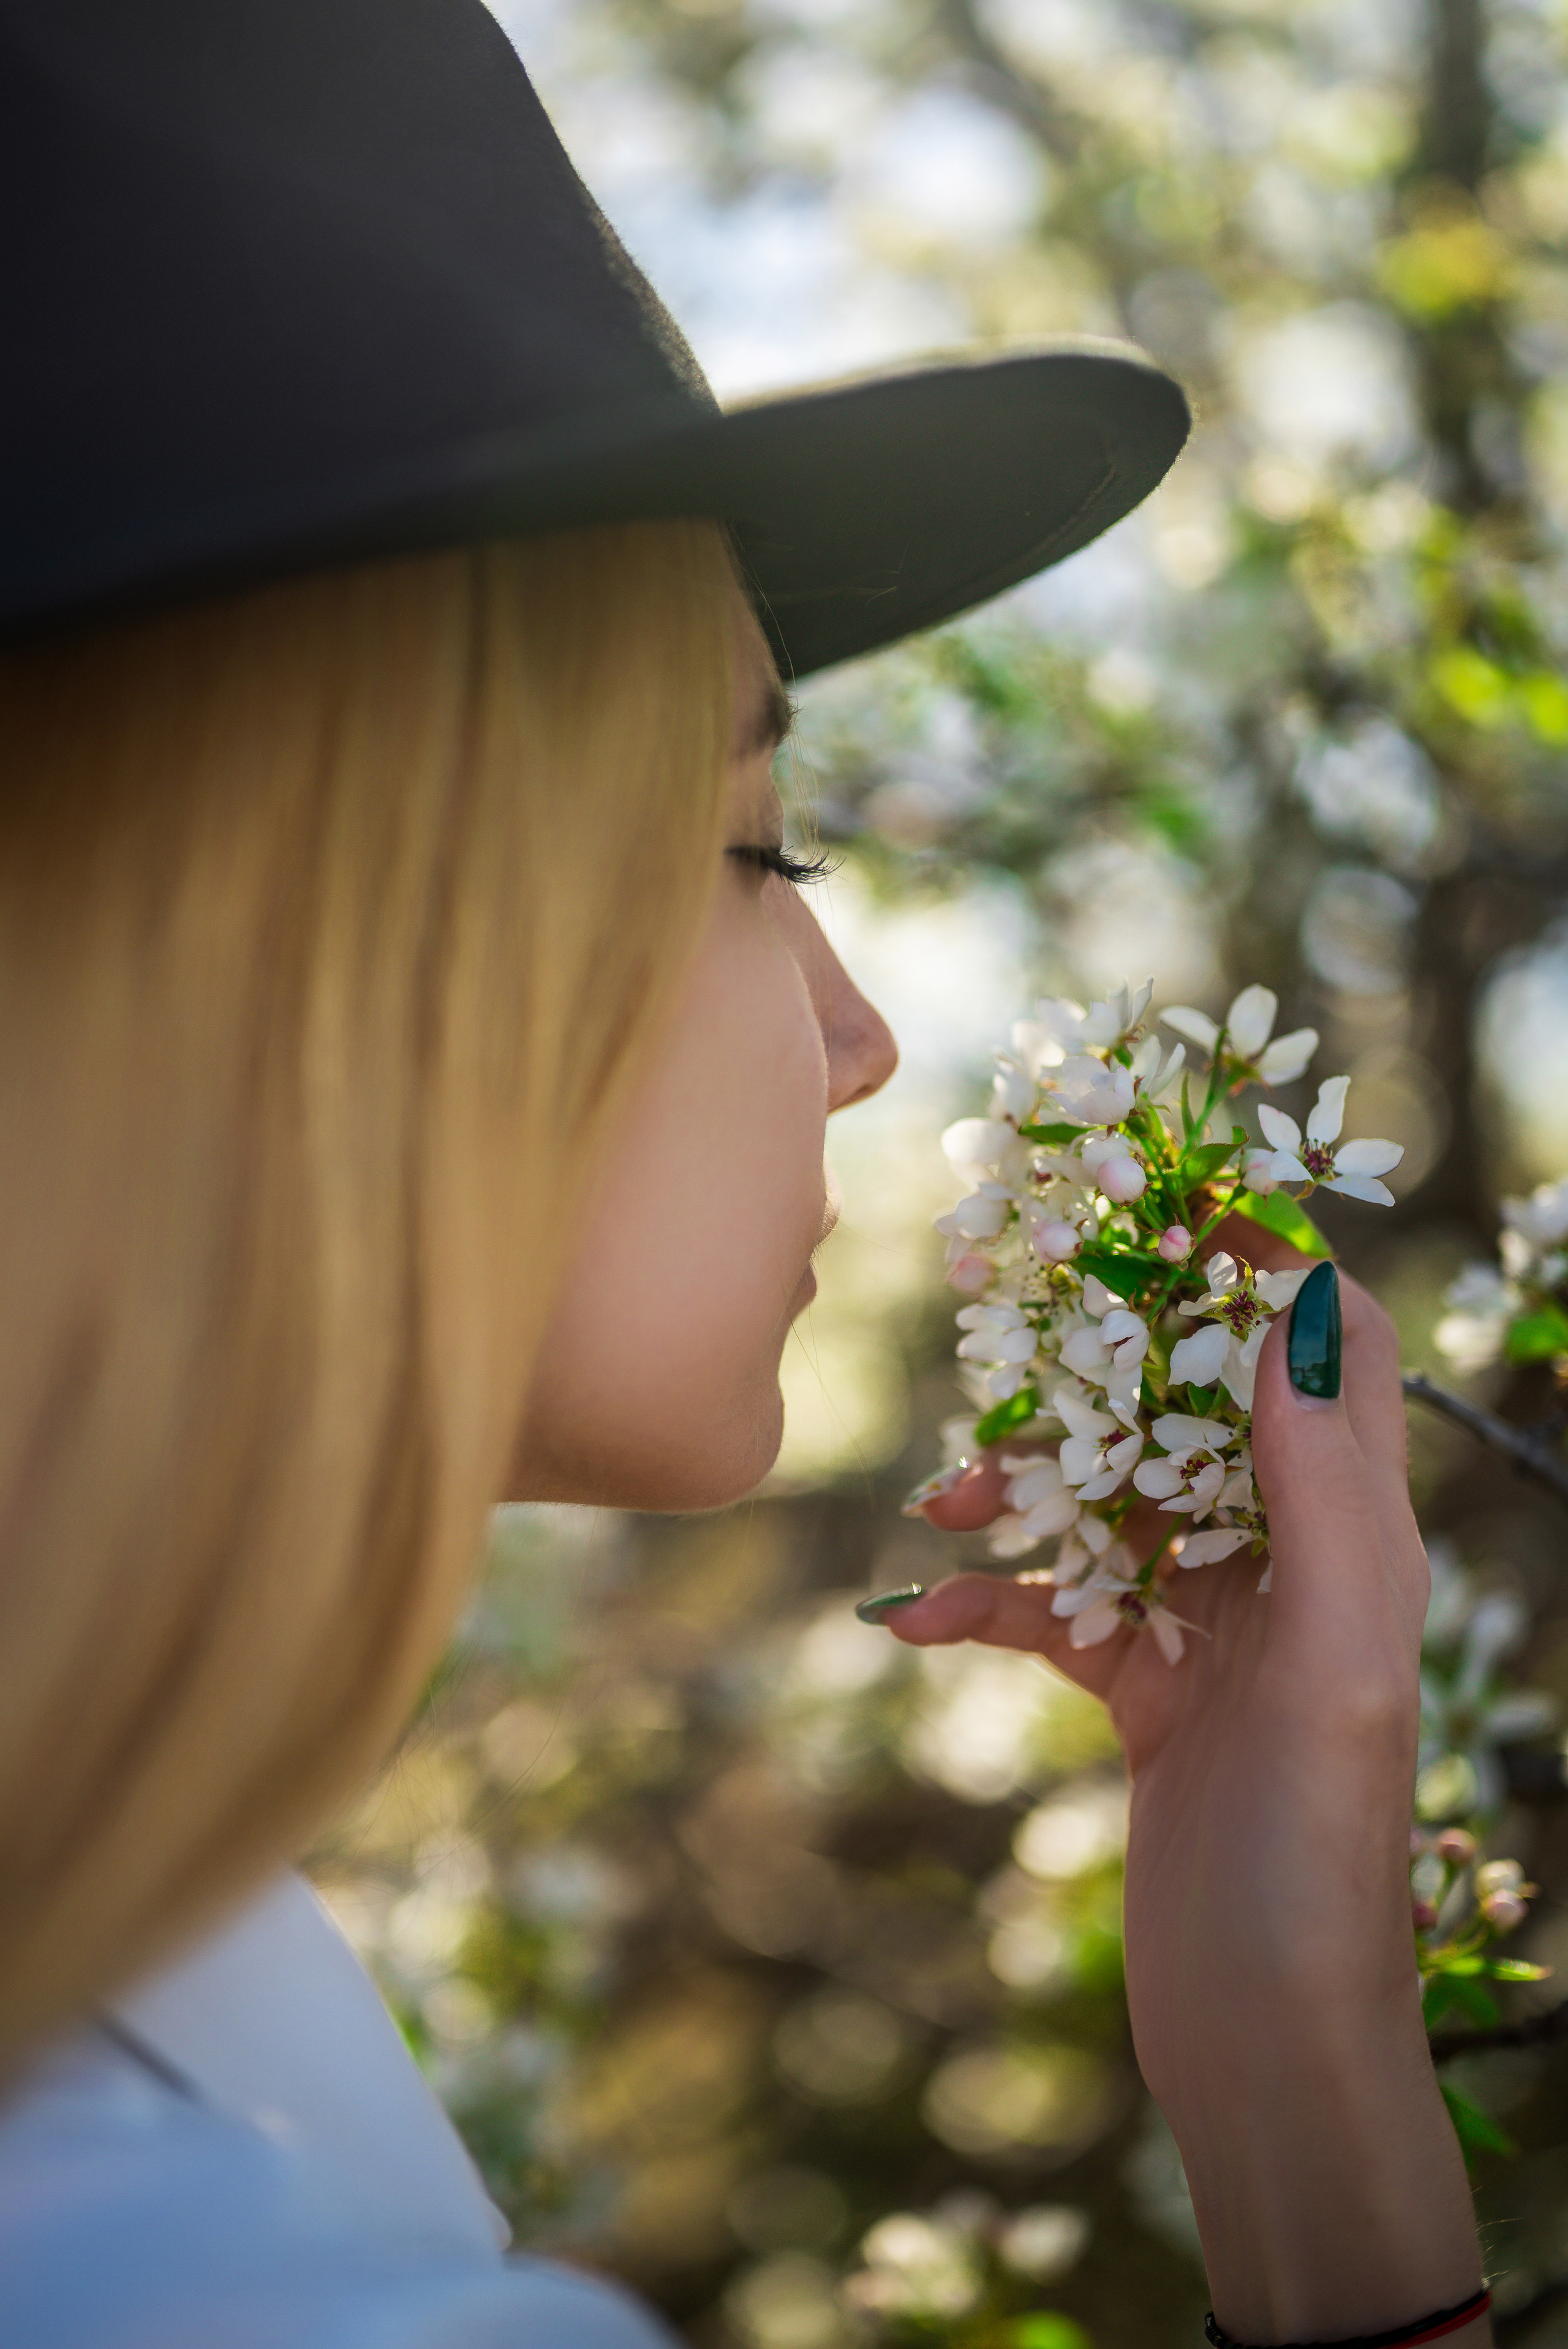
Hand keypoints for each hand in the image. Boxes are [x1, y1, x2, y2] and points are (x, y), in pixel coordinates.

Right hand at [879, 1225, 1489, 2343]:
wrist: (1262, 2039)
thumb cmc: (1317, 1859)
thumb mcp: (1339, 1663)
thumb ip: (1329, 1489)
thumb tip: (1301, 1310)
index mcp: (1356, 1539)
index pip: (1330, 1353)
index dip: (1265, 1268)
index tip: (1167, 1203)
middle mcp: (1292, 1563)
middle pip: (1192, 1414)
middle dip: (1101, 1371)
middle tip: (1005, 1329)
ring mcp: (1212, 1626)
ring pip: (1107, 1503)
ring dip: (1025, 1490)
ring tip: (944, 1503)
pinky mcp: (1145, 1690)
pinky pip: (1053, 1608)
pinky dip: (987, 1601)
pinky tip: (918, 1616)